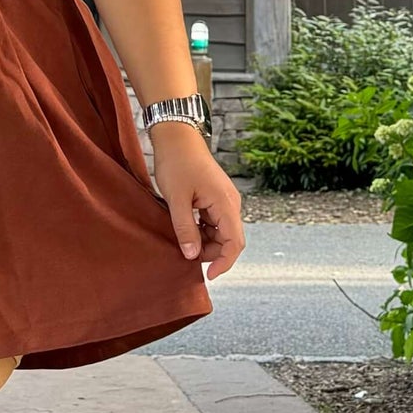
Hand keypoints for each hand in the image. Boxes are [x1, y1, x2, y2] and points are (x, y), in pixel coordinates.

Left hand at [150, 124, 244, 276]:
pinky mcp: (215, 198)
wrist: (177, 137)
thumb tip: (191, 255)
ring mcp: (224, 201)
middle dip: (211, 253)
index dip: (224, 262)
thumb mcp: (177, 199)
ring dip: (205, 242)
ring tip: (182, 241)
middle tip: (186, 255)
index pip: (235, 243)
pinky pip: (213, 222)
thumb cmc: (177, 164)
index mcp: (226, 204)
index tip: (208, 275)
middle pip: (229, 240)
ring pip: (220, 232)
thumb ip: (185, 228)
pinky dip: (201, 231)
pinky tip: (184, 230)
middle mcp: (230, 203)